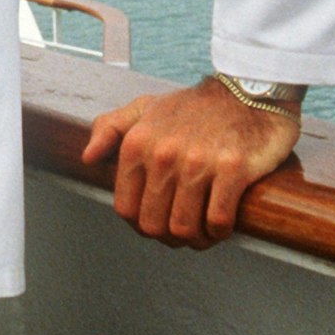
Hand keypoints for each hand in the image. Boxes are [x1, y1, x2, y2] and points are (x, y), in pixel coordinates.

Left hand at [82, 76, 299, 247]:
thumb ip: (109, 129)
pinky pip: (218, 220)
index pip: (125, 208)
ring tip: (203, 233)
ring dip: (196, 240)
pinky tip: (222, 225)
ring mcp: (197, 162)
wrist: (246, 94)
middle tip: (183, 234)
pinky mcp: (233, 169)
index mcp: (137, 144)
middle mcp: (163, 154)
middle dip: (168, 238)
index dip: (139, 226)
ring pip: (185, 228)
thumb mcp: (144, 108)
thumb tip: (88, 158)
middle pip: (154, 224)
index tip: (156, 225)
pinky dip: (220, 231)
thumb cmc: (194, 107)